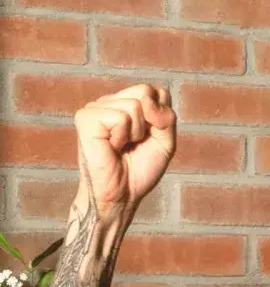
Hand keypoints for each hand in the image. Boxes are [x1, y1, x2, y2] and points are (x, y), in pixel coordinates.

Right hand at [74, 84, 174, 219]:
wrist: (123, 195)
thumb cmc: (140, 170)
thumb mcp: (165, 141)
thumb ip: (166, 116)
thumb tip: (146, 97)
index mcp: (126, 103)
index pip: (156, 91)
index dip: (162, 118)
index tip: (149, 138)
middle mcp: (109, 102)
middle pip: (145, 92)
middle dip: (150, 124)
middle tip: (134, 143)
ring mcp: (95, 108)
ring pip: (134, 104)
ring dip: (135, 133)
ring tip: (121, 146)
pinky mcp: (85, 118)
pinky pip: (120, 117)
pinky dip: (122, 136)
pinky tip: (111, 146)